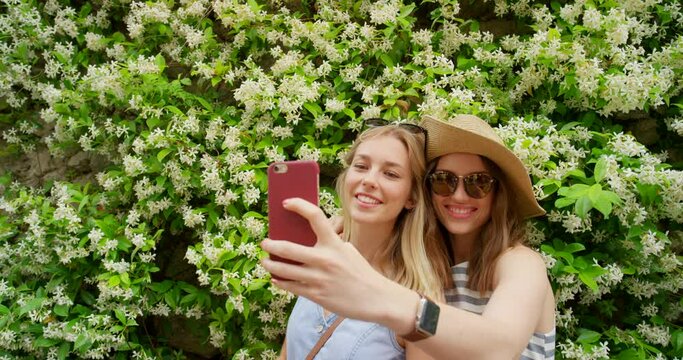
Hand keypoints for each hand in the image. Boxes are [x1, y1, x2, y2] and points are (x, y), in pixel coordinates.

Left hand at [261, 198, 411, 324]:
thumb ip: (329, 244)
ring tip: (265, 261)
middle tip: (265, 242)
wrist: (375, 298)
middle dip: (270, 244)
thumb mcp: (348, 250)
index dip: (298, 205)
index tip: (286, 203)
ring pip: (284, 269)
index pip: (314, 216)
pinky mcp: (316, 295)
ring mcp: (319, 278)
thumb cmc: (360, 272)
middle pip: (288, 247)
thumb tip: (302, 240)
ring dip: (270, 264)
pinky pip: (290, 286)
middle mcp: (325, 259)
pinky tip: (276, 277)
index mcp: (334, 244)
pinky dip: (280, 281)